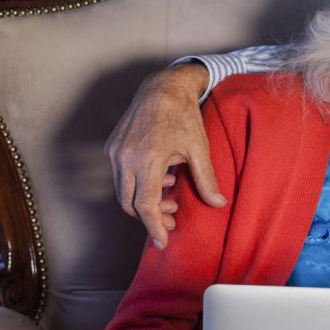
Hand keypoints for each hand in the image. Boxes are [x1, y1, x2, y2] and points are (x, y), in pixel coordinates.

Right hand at [106, 63, 225, 248]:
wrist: (163, 87)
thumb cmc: (183, 116)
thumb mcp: (199, 149)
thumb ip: (206, 179)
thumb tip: (218, 203)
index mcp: (147, 160)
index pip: (145, 205)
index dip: (154, 227)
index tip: (163, 242)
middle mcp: (125, 158)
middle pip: (130, 204)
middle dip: (150, 217)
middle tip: (173, 219)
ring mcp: (115, 152)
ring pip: (123, 192)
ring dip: (144, 201)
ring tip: (171, 197)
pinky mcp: (112, 147)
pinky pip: (120, 177)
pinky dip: (137, 185)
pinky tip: (162, 178)